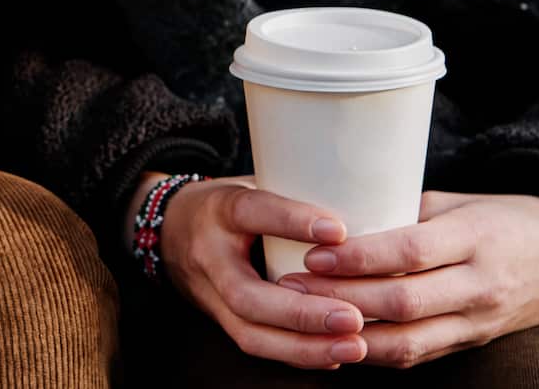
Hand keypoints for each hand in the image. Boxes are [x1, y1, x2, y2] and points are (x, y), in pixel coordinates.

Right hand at [125, 174, 367, 368]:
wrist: (170, 228)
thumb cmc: (228, 204)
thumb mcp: (251, 183)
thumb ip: (296, 193)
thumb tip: (368, 196)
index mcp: (219, 209)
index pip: (252, 212)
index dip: (291, 221)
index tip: (339, 231)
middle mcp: (209, 254)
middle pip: (246, 294)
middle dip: (301, 312)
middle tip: (353, 317)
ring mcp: (209, 292)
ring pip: (249, 331)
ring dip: (304, 345)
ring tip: (353, 346)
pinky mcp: (219, 318)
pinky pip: (255, 344)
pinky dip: (297, 354)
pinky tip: (334, 355)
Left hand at [280, 191, 538, 367]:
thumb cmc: (501, 219)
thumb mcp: (457, 204)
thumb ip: (401, 211)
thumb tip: (336, 214)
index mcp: (474, 238)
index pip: (410, 251)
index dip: (359, 257)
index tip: (314, 254)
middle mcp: (478, 284)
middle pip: (402, 301)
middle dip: (341, 297)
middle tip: (291, 286)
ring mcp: (477, 321)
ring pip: (408, 341)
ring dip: (351, 334)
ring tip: (304, 318)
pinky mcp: (471, 343)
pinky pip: (418, 355)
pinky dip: (375, 353)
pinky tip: (336, 340)